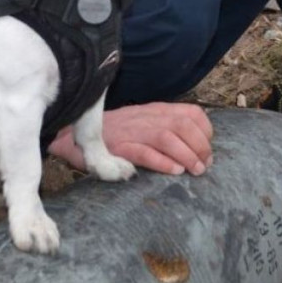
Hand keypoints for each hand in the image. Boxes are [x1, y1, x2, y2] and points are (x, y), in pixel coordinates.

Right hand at [48, 103, 212, 175]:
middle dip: (200, 146)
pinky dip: (163, 161)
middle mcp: (146, 117)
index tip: (207, 150)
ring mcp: (132, 131)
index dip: (205, 132)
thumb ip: (165, 130)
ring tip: (194, 171)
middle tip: (204, 166)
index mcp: (155, 111)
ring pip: (167, 137)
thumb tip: (194, 148)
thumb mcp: (143, 124)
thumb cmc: (113, 134)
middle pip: (183, 124)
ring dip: (187, 155)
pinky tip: (174, 171)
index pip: (191, 113)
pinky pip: (144, 152)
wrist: (74, 135)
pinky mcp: (118, 147)